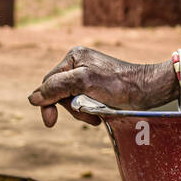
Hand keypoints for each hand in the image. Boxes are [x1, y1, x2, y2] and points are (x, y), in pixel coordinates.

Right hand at [29, 46, 176, 127]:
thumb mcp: (84, 83)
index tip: (50, 123)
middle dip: (71, 108)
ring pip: (72, 100)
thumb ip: (57, 87)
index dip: (47, 103)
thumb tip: (32, 98)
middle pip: (59, 93)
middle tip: (88, 115)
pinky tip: (101, 114)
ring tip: (97, 115)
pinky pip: (84, 103)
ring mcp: (89, 76)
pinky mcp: (98, 87)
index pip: (48, 83)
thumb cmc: (119, 84)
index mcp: (74, 57)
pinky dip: (90, 111)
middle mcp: (79, 64)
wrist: (148, 90)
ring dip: (82, 112)